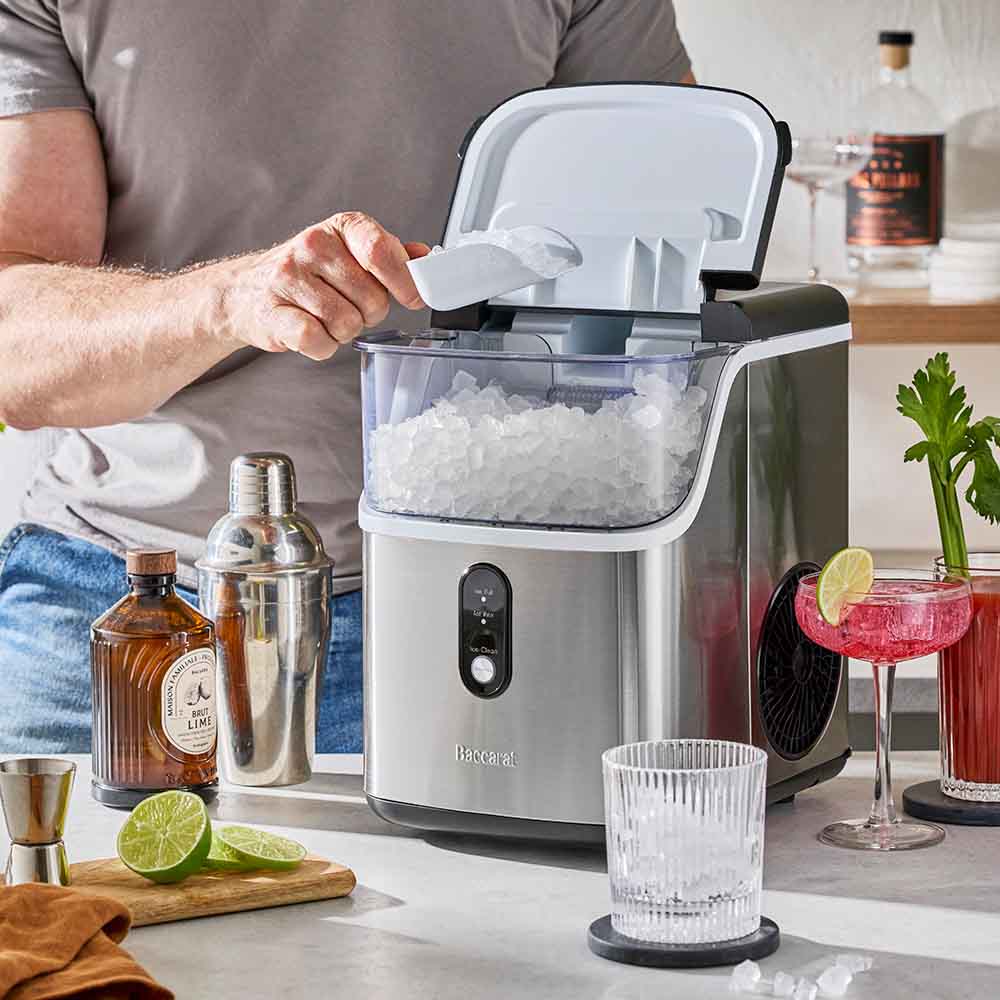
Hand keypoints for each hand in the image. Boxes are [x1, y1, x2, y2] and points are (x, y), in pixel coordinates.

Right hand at [209, 211, 430, 359]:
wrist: (247, 291)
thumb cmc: (309, 275)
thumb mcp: (351, 254)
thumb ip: (389, 257)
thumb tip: (424, 258)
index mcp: (341, 228)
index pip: (381, 251)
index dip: (404, 281)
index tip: (412, 297)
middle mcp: (313, 246)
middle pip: (372, 299)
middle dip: (368, 314)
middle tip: (349, 307)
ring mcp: (288, 278)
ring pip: (347, 324)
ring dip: (343, 332)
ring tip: (325, 318)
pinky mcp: (271, 311)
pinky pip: (316, 340)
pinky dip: (321, 347)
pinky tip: (312, 333)